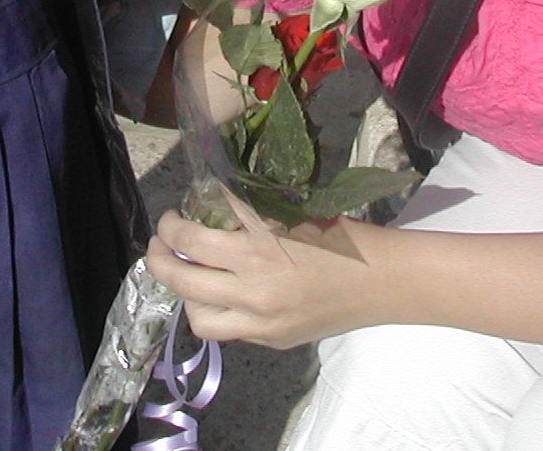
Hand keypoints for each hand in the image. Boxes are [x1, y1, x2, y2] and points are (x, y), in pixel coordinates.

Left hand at [144, 208, 378, 349]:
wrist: (382, 281)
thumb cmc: (340, 237)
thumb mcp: (289, 213)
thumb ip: (247, 212)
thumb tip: (206, 202)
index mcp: (258, 249)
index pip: (191, 236)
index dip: (172, 224)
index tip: (172, 216)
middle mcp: (254, 288)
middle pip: (181, 276)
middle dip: (159, 256)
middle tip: (159, 243)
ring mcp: (262, 321)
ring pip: (197, 314)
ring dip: (185, 291)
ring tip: (188, 273)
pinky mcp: (272, 340)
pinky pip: (226, 331)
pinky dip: (214, 311)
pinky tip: (220, 293)